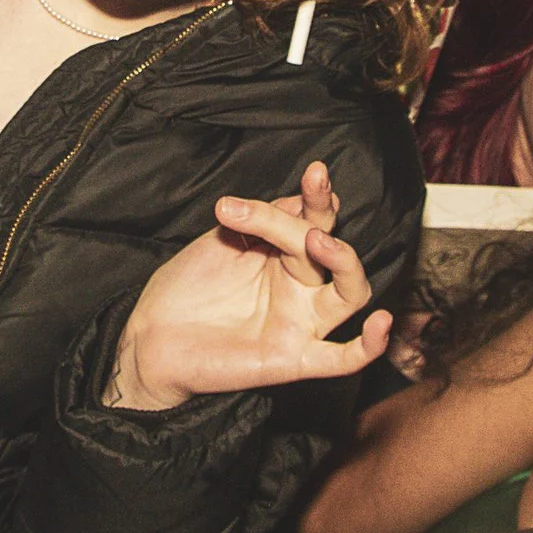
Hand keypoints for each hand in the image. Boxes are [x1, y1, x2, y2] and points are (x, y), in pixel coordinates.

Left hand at [106, 162, 391, 411]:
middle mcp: (300, 286)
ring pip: (350, 293)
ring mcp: (301, 322)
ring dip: (344, 260)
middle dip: (319, 214)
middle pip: (325, 245)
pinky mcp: (294, 359)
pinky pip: (342, 359)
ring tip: (315, 239)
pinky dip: (369, 346)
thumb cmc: (186, 289)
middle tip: (310, 188)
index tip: (313, 172)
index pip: (311, 219)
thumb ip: (258, 222)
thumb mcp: (221, 241)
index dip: (315, 197)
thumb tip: (296, 198)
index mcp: (284, 255)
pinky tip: (381, 323)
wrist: (151, 337)